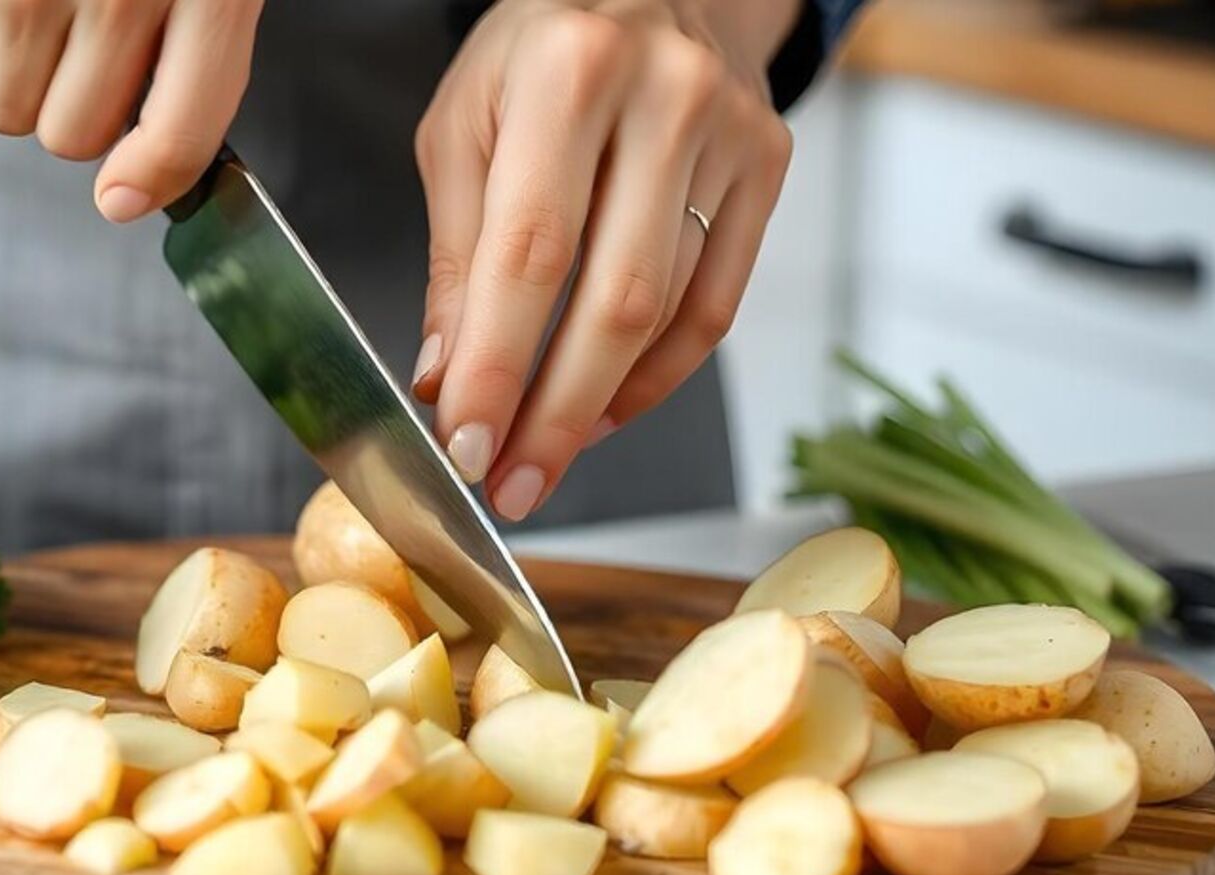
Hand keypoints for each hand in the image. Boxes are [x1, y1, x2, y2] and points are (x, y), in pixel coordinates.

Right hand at [0, 0, 263, 221]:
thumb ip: (195, 50)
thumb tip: (132, 188)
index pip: (183, 128)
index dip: (150, 179)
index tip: (120, 197)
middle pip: (76, 135)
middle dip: (72, 107)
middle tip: (75, 46)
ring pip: (5, 113)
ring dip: (12, 82)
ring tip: (29, 11)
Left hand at [410, 0, 798, 519]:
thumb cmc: (537, 52)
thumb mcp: (463, 125)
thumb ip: (455, 254)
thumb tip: (446, 377)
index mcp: (567, 71)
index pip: (530, 251)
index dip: (498, 362)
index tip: (466, 443)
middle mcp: (663, 96)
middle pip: (614, 297)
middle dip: (555, 412)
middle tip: (511, 482)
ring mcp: (729, 132)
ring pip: (667, 310)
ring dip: (600, 403)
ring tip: (544, 454)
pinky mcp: (768, 163)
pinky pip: (717, 304)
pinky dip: (657, 374)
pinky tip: (605, 409)